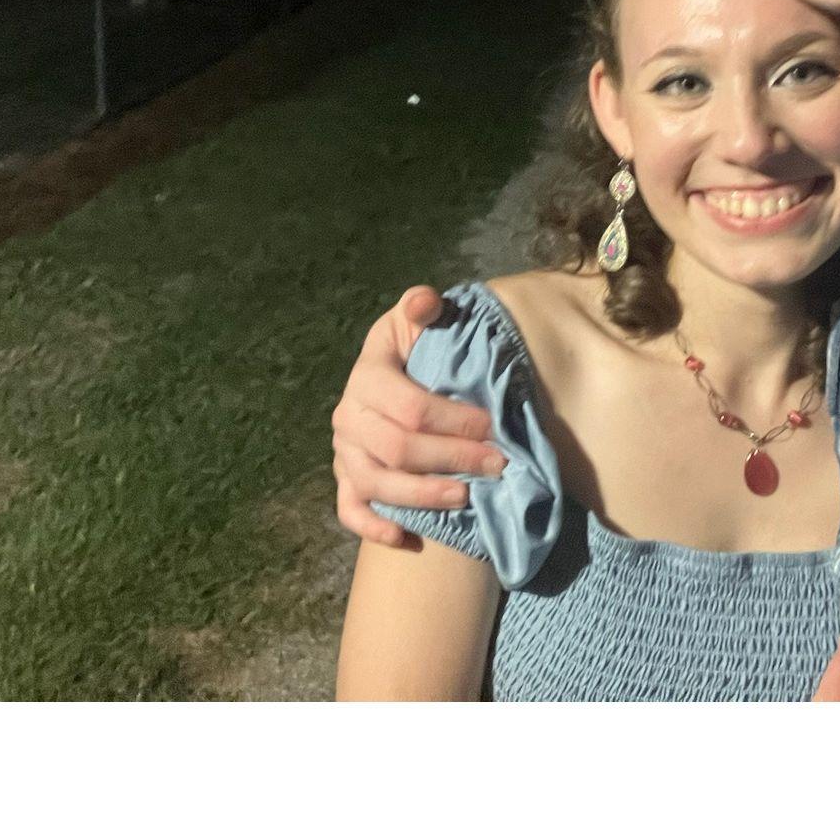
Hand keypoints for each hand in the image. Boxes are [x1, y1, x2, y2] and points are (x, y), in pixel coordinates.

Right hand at [331, 286, 506, 548]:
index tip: (492, 427)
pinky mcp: (345, 481)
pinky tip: (407, 538)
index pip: (410, 407)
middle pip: (397, 449)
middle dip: (451, 459)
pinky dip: (376, 528)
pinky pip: (350, 512)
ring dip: (423, 496)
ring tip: (466, 497)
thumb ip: (424, 308)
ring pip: (376, 484)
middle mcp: (349, 416)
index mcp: (368, 375)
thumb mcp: (419, 320)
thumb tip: (425, 302)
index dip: (454, 421)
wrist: (392, 375)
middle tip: (496, 465)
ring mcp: (344, 453)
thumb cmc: (417, 348)